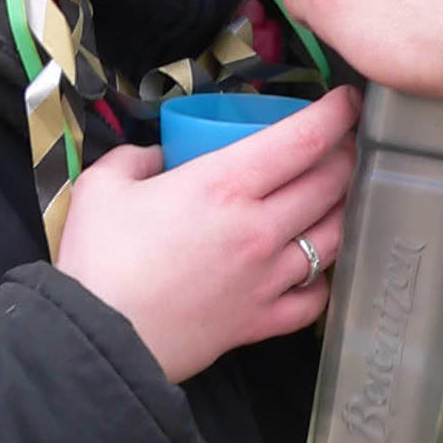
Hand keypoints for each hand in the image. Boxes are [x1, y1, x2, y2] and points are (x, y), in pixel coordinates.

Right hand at [54, 88, 359, 382]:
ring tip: (336, 197)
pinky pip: (313, 298)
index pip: (303, 138)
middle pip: (331, 183)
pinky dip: (321, 280)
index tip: (347, 101)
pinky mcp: (261, 322)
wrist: (96, 341)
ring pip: (334, 237)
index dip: (336, 113)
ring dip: (343, 210)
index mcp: (224, 185)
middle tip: (342, 143)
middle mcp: (259, 228)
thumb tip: (158, 155)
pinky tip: (313, 268)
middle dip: (347, 155)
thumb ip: (137, 157)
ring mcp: (267, 279)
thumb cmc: (98, 260)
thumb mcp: (103, 186)